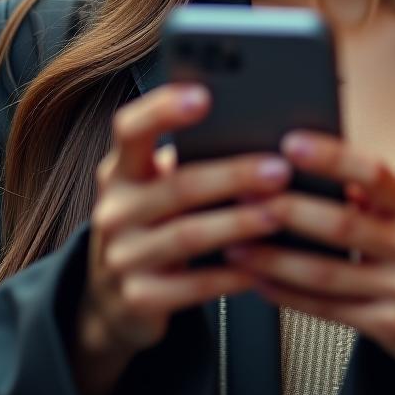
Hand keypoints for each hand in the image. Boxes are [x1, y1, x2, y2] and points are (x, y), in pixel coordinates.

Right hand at [74, 83, 292, 394]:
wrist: (114, 297)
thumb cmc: (157, 221)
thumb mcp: (159, 185)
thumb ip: (193, 159)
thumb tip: (263, 134)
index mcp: (120, 169)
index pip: (130, 128)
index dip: (163, 110)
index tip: (204, 95)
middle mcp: (114, 209)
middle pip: (177, 185)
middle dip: (233, 175)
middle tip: (280, 168)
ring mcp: (121, 257)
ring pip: (188, 235)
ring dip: (239, 223)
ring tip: (278, 213)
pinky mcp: (138, 299)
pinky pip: (194, 285)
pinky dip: (233, 274)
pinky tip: (264, 265)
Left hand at [225, 132, 394, 394]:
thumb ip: (371, 191)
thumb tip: (319, 161)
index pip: (374, 172)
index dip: (331, 155)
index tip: (290, 142)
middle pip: (343, 225)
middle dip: (288, 210)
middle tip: (245, 197)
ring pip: (326, 274)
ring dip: (274, 260)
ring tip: (237, 244)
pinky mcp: (389, 327)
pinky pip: (327, 310)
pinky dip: (288, 296)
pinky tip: (261, 282)